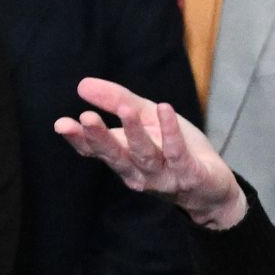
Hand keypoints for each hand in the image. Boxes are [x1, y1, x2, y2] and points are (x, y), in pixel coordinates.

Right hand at [55, 77, 246, 228]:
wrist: (212, 189)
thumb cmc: (173, 152)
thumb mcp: (146, 119)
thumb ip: (117, 101)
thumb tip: (82, 84)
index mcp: (124, 159)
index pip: (96, 151)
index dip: (79, 139)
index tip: (61, 124)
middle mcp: (139, 172)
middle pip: (116, 155)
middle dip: (100, 138)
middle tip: (86, 119)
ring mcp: (164, 176)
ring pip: (145, 155)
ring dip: (134, 133)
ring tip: (125, 109)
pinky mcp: (189, 175)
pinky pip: (178, 153)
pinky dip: (171, 132)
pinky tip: (165, 109)